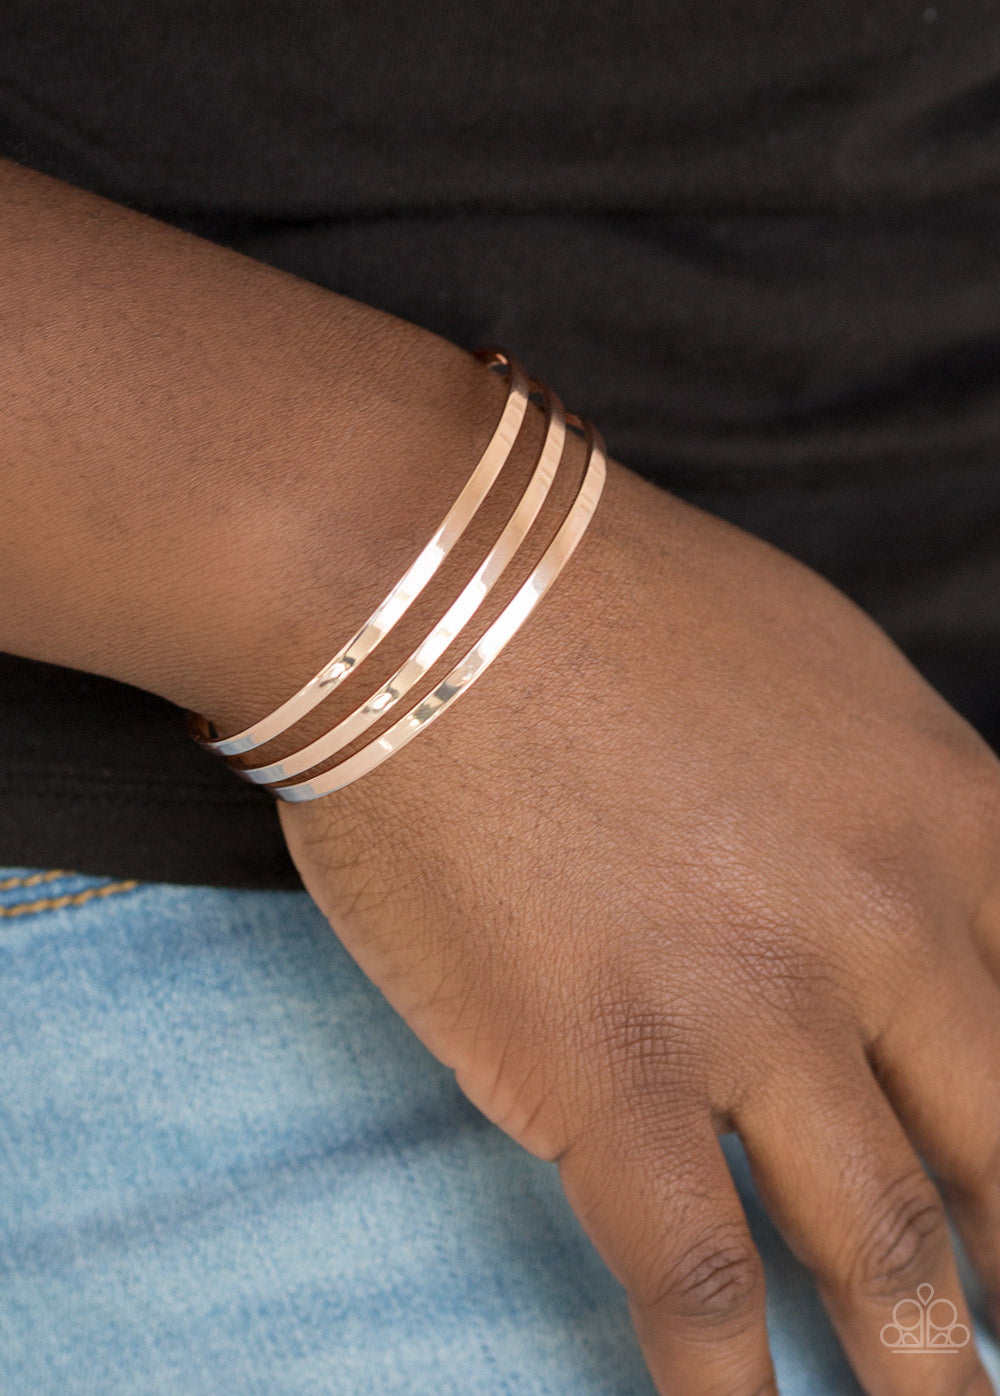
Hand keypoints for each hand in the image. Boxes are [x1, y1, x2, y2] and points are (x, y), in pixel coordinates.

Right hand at [278, 454, 999, 1395]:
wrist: (434, 580)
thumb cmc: (612, 600)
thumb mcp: (827, 667)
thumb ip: (899, 799)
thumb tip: (923, 892)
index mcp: (950, 818)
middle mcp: (886, 931)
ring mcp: (754, 1012)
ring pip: (892, 1252)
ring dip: (931, 1371)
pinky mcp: (608, 1070)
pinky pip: (697, 1280)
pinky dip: (729, 1390)